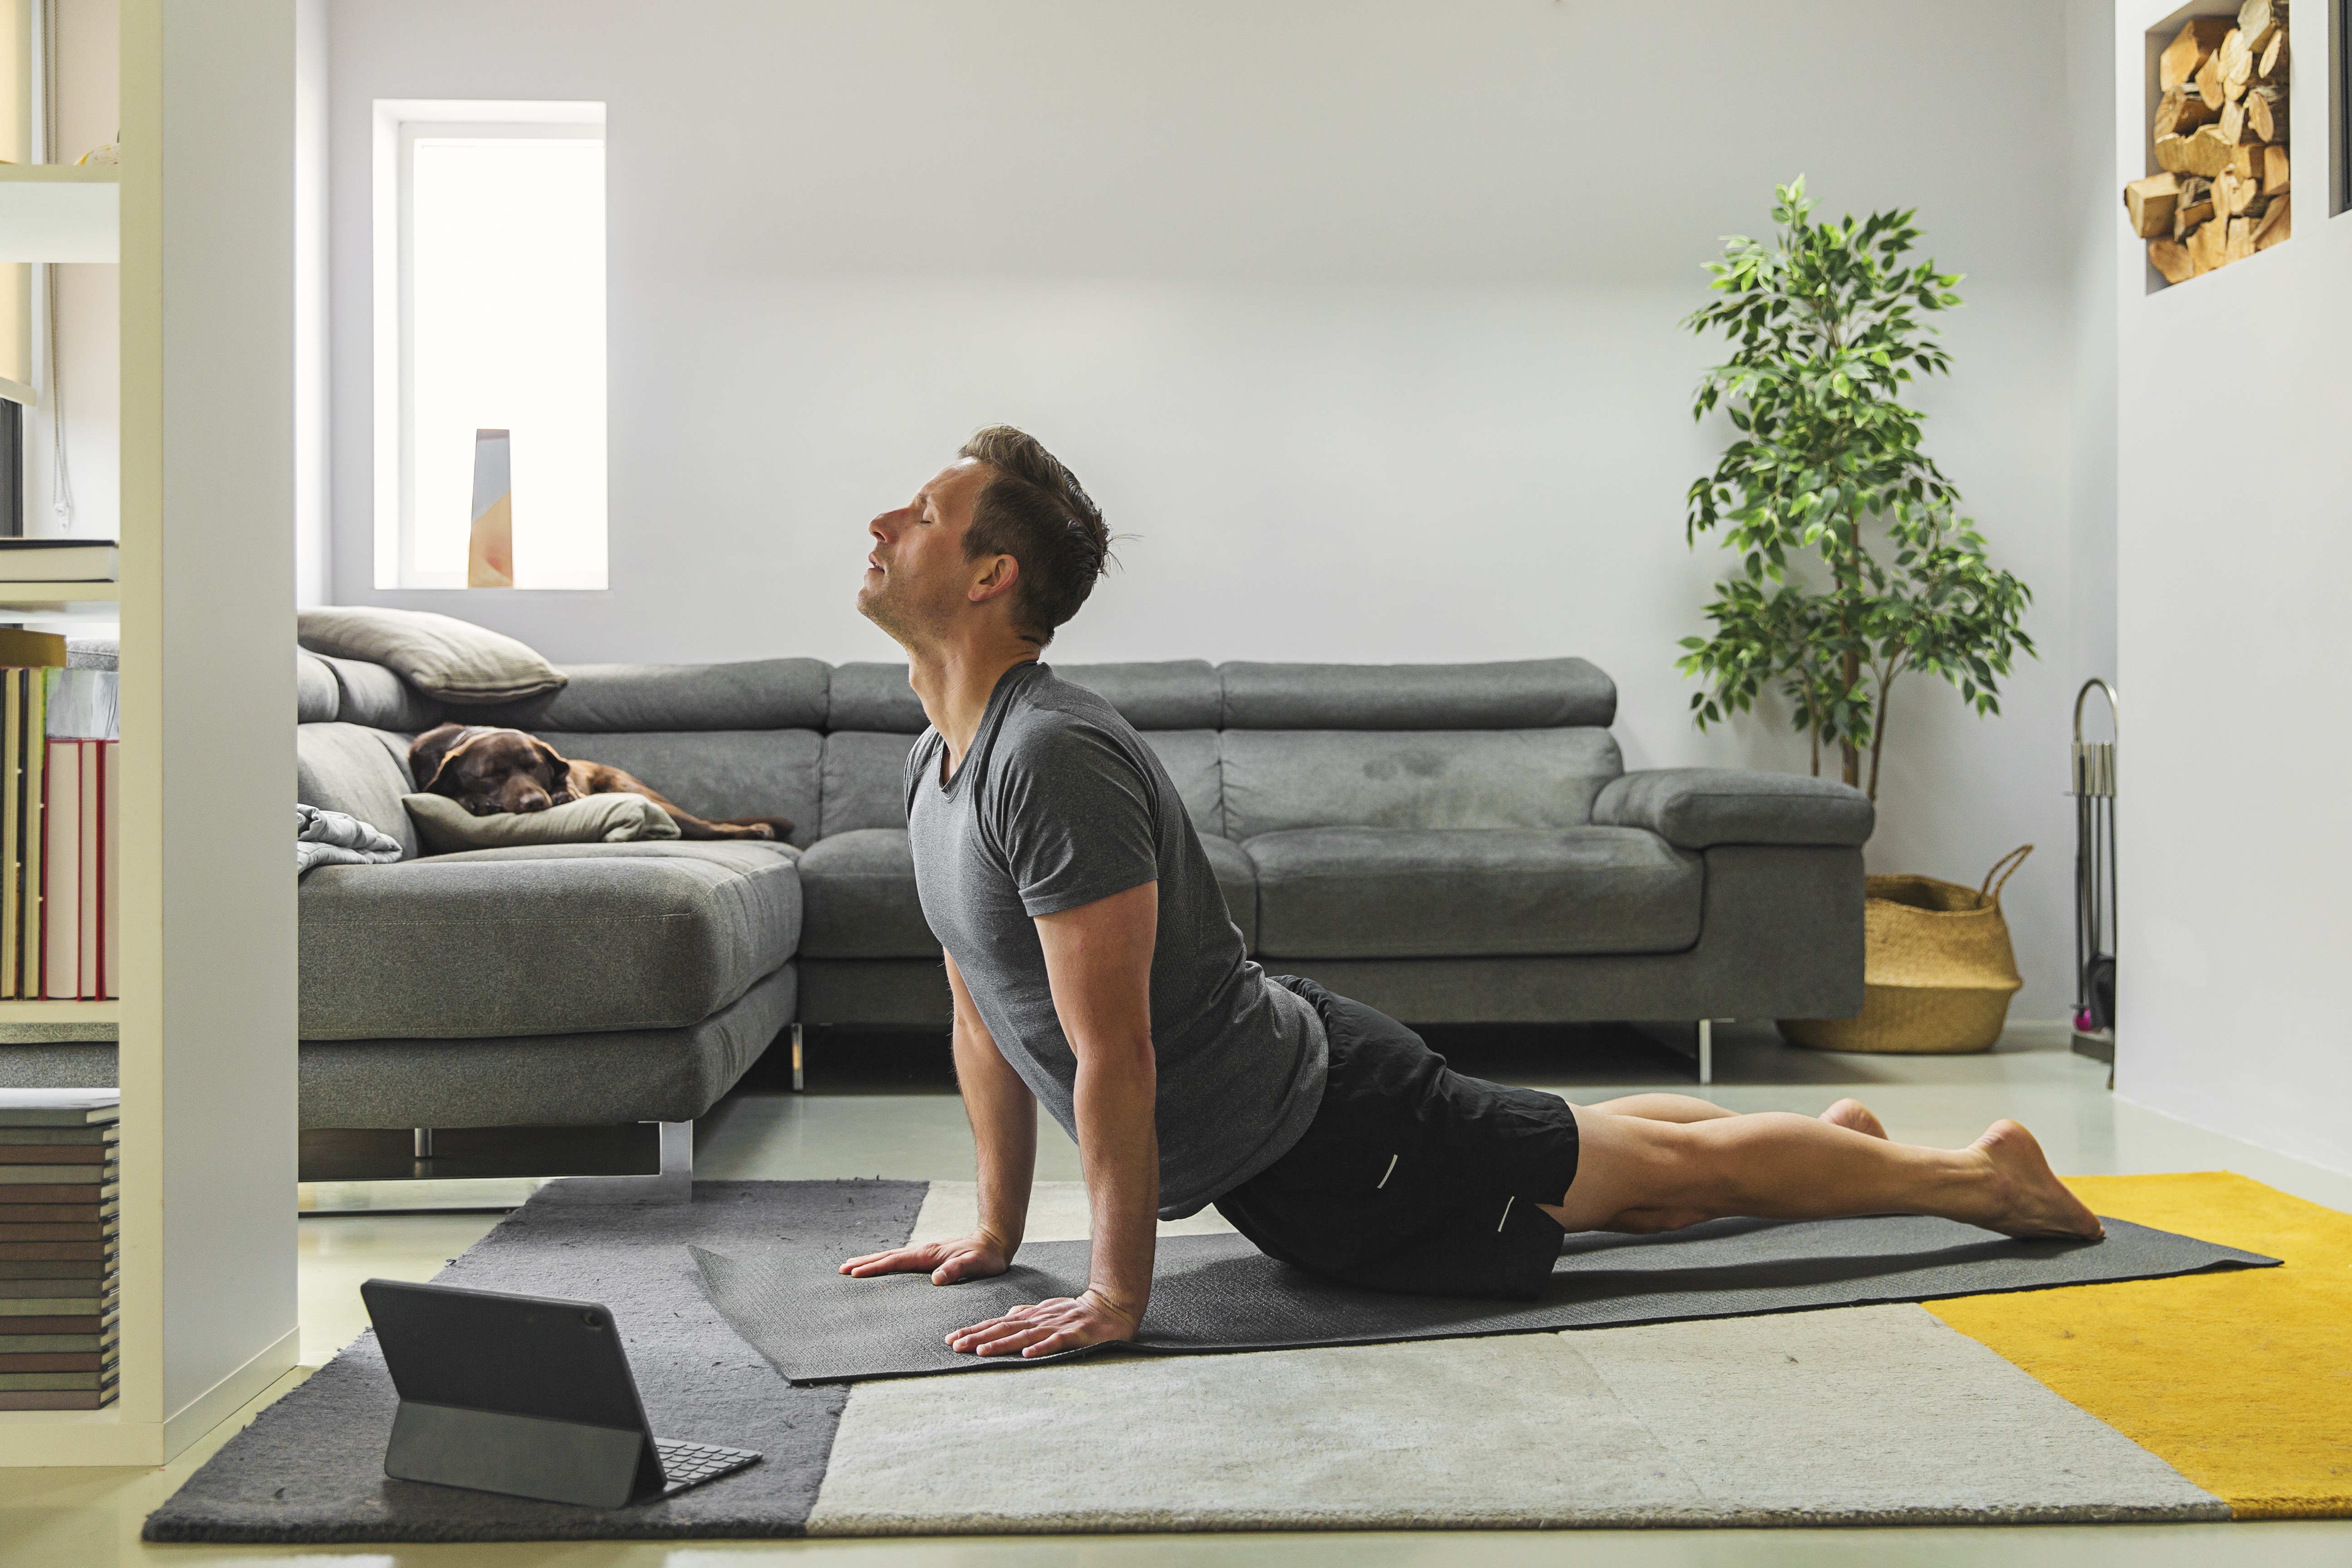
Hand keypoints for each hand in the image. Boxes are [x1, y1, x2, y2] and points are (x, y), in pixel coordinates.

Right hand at [838, 1230, 1011, 1285]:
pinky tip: (883, 1268)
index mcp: (929, 1255)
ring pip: (893, 1257)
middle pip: (888, 1257)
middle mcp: (924, 1252)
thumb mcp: (975, 1265)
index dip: (875, 1268)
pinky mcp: (930, 1257)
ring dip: (873, 1261)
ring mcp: (926, 1253)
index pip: (896, 1262)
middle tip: (842, 1269)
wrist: (995, 1242)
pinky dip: (887, 1263)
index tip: (854, 1273)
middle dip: (865, 1263)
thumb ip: (956, 1270)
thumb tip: (936, 1279)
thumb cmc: (987, 1257)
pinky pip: (902, 1261)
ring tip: (853, 1266)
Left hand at [946, 1286, 1138, 1358]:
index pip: (997, 1323)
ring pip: (1024, 1335)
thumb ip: (1026, 1314)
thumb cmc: (1077, 1312)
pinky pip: (1055, 1342)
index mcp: (1031, 1316)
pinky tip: (1026, 1355)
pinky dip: (1040, 1348)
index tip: (952, 1339)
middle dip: (978, 1337)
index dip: (974, 1330)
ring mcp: (1056, 1326)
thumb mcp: (1047, 1310)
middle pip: (1004, 1328)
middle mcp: (1039, 1319)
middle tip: (955, 1346)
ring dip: (1001, 1343)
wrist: (1111, 1307)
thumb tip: (1005, 1315)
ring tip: (980, 1351)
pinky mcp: (1074, 1335)